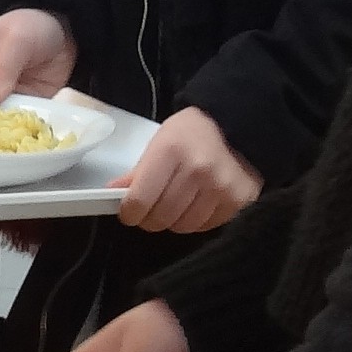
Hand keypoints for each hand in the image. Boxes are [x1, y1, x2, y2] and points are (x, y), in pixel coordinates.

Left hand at [119, 106, 260, 229]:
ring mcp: (221, 187)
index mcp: (171, 152)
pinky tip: (197, 204)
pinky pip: (206, 226)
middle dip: (150, 218)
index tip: (129, 212)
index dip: (130, 212)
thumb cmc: (191, 134)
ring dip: (174, 220)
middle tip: (152, 209)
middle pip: (161, 217)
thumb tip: (113, 193)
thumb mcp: (159, 143)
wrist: (235, 125)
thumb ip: (137, 172)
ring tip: (177, 204)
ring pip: (183, 226)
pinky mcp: (239, 200)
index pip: (139, 201)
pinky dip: (196, 220)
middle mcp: (197, 170)